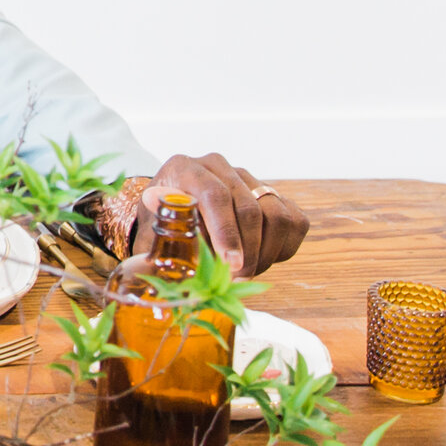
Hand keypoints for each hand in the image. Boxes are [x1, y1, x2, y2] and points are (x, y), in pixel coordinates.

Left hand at [134, 153, 308, 275]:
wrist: (174, 207)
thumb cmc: (160, 222)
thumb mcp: (150, 231)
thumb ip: (158, 248)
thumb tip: (168, 275)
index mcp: (185, 169)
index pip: (214, 195)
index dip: (226, 231)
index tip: (231, 263)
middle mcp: (219, 167)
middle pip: (249, 209)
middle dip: (248, 252)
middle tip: (238, 278)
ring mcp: (248, 178)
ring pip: (277, 215)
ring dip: (266, 252)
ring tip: (247, 271)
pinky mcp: (271, 193)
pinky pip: (294, 221)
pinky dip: (282, 248)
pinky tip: (262, 258)